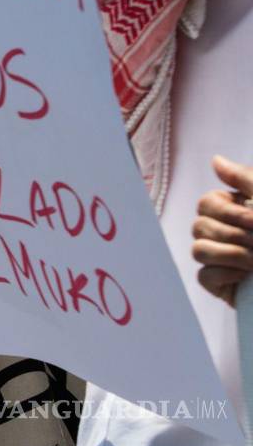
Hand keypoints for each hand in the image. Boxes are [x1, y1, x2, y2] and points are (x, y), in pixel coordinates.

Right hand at [192, 155, 252, 305]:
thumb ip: (245, 178)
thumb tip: (215, 159)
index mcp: (237, 212)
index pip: (206, 203)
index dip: (227, 213)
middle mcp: (226, 233)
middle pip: (199, 225)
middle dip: (233, 235)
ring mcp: (223, 260)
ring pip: (199, 250)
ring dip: (231, 255)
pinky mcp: (222, 285)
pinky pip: (204, 276)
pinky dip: (225, 275)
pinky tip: (246, 277)